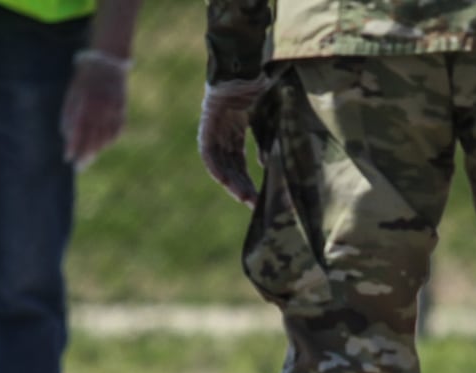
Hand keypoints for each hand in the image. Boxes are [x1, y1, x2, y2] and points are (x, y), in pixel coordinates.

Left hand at [61, 49, 130, 169]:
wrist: (107, 64)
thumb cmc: (85, 80)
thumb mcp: (73, 95)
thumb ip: (69, 116)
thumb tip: (67, 137)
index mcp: (85, 104)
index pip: (79, 131)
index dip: (73, 146)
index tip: (68, 158)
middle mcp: (100, 110)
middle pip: (93, 139)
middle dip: (85, 154)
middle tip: (79, 167)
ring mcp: (113, 111)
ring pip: (106, 138)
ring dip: (97, 150)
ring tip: (89, 158)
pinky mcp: (122, 111)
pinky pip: (117, 132)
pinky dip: (109, 140)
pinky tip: (102, 146)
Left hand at [198, 77, 269, 206]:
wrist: (247, 63)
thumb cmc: (260, 85)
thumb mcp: (268, 119)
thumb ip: (268, 141)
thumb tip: (267, 166)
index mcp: (236, 130)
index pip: (240, 163)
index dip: (248, 182)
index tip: (258, 199)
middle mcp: (223, 132)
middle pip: (230, 167)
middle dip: (241, 187)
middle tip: (252, 205)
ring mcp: (214, 129)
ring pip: (220, 164)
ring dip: (231, 182)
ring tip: (244, 198)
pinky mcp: (208, 124)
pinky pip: (209, 152)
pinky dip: (217, 167)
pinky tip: (226, 181)